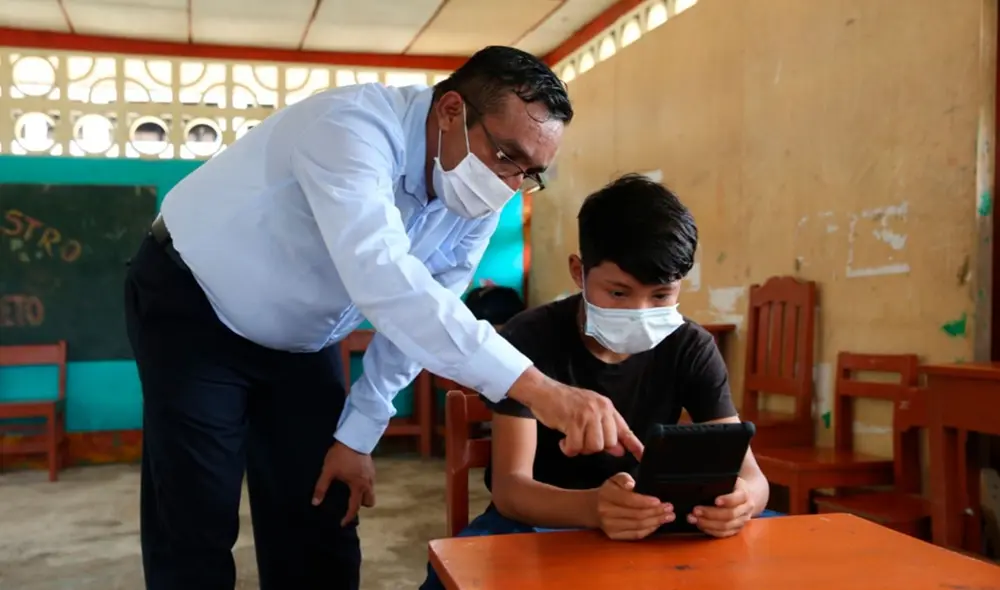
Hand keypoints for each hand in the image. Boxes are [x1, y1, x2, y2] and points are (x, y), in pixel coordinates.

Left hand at [311, 442, 375, 525]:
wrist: (354, 437)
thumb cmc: (341, 455)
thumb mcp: (328, 471)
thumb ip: (321, 488)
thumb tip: (315, 503)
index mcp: (358, 486)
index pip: (355, 507)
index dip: (348, 517)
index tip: (342, 523)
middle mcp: (368, 483)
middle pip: (370, 502)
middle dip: (361, 506)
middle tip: (350, 504)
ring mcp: (372, 475)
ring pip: (371, 491)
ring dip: (364, 495)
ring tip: (352, 491)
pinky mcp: (372, 467)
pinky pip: (370, 482)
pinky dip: (364, 485)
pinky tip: (354, 478)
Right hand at [510, 368, 642, 457]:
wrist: (543, 390)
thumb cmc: (564, 403)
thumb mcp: (588, 412)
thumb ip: (605, 429)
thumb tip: (619, 450)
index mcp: (606, 407)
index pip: (625, 429)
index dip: (635, 445)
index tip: (643, 457)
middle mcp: (600, 409)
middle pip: (608, 443)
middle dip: (593, 447)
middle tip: (580, 439)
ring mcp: (587, 414)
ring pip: (593, 446)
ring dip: (580, 448)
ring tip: (571, 438)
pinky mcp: (572, 420)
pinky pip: (576, 446)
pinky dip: (568, 449)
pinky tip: (562, 441)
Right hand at [594, 473, 673, 539]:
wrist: (592, 508)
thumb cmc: (608, 492)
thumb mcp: (614, 479)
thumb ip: (624, 478)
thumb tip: (631, 485)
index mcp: (607, 496)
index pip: (629, 500)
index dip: (646, 502)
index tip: (659, 501)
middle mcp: (607, 512)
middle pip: (637, 515)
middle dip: (656, 512)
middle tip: (669, 508)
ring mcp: (610, 526)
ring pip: (638, 526)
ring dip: (656, 522)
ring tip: (668, 517)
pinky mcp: (614, 535)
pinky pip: (635, 534)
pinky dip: (649, 530)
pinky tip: (657, 524)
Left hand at [687, 477, 754, 537]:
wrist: (746, 496)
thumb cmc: (732, 486)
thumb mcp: (729, 480)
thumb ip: (719, 483)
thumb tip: (701, 485)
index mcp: (744, 495)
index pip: (737, 498)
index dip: (727, 500)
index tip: (715, 500)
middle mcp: (746, 509)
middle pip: (730, 515)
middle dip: (710, 514)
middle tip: (695, 510)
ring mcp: (742, 521)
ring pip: (726, 526)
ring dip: (707, 524)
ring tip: (693, 519)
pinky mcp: (736, 529)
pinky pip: (723, 534)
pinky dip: (710, 530)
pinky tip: (700, 525)